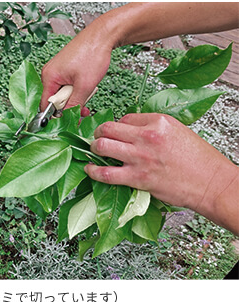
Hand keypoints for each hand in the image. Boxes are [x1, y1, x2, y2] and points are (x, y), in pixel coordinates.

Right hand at [40, 18, 114, 114]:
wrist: (102, 36)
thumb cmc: (92, 55)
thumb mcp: (85, 85)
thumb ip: (74, 104)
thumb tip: (67, 117)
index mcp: (49, 76)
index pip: (45, 104)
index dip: (56, 116)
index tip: (69, 121)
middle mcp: (50, 72)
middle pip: (55, 99)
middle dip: (70, 105)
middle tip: (85, 107)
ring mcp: (58, 69)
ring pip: (64, 92)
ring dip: (76, 96)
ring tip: (89, 90)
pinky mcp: (66, 67)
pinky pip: (68, 84)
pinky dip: (78, 88)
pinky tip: (87, 83)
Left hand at [85, 113, 238, 234]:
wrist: (211, 183)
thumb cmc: (198, 159)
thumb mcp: (177, 130)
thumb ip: (153, 127)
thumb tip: (131, 129)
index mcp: (157, 121)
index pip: (125, 118)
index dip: (119, 125)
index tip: (117, 132)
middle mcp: (146, 137)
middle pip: (108, 128)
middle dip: (99, 132)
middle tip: (98, 137)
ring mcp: (141, 158)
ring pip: (103, 146)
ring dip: (94, 148)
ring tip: (93, 151)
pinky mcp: (139, 179)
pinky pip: (107, 173)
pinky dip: (94, 171)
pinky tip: (90, 169)